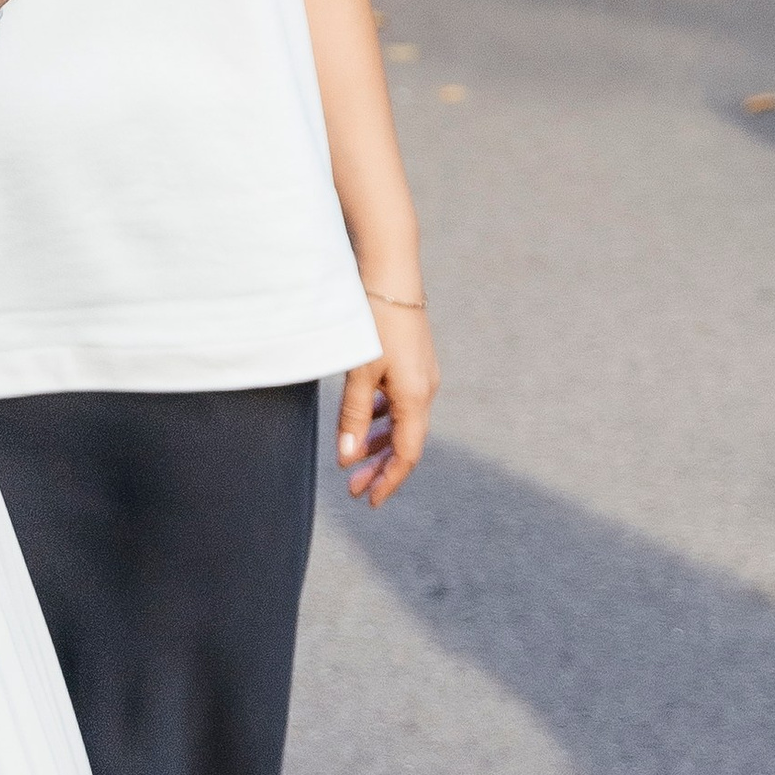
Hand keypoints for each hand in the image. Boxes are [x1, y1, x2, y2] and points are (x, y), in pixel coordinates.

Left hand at [336, 290, 437, 506]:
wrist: (391, 273)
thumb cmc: (374, 322)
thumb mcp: (360, 372)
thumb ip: (353, 416)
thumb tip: (348, 458)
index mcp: (417, 398)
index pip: (407, 454)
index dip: (388, 481)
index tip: (368, 501)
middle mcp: (426, 390)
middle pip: (406, 442)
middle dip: (380, 468)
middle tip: (354, 489)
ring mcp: (421, 374)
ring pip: (402, 422)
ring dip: (379, 443)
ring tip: (355, 459)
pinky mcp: (413, 361)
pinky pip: (399, 402)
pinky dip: (382, 417)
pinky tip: (364, 419)